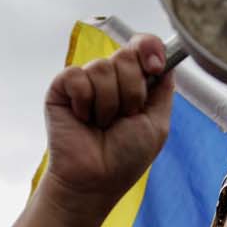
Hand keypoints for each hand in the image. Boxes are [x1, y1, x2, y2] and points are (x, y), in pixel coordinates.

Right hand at [40, 34, 174, 223]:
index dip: (150, 49)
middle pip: (126, 55)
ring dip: (108, 104)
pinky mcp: (62, 88)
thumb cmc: (126, 157)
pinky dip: (85, 101)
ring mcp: (86, 81)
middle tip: (123, 118)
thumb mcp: (158, 123)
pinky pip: (77, 76)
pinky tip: (82, 119)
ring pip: (102, 67)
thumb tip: (165, 59)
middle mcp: (111, 78)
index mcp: (135, 83)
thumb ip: (164, 89)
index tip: (155, 67)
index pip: (143, 46)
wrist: (95, 179)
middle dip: (132, 91)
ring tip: (101, 125)